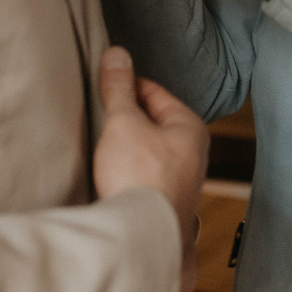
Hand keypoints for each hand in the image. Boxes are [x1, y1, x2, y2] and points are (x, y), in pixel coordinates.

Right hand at [94, 40, 204, 291]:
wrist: (142, 238)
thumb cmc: (140, 176)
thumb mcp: (123, 121)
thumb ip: (118, 88)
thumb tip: (117, 53)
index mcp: (190, 127)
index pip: (155, 92)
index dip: (126, 85)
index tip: (101, 86)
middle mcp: (193, 154)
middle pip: (152, 122)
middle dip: (125, 118)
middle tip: (98, 117)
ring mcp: (181, 182)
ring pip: (148, 151)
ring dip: (125, 148)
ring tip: (102, 148)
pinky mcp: (164, 204)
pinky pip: (143, 176)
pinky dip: (126, 171)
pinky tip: (110, 176)